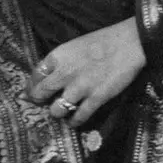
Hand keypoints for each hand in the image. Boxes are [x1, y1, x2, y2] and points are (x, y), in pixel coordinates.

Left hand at [26, 18, 145, 127]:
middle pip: (40, 94)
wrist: (129, 44)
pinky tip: (74, 121)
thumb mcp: (74, 46)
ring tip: (62, 112)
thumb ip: (60, 61)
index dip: (32, 86)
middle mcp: (64, 73)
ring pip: (56, 110)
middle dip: (39, 101)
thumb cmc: (103, 41)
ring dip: (57, 113)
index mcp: (58, 56)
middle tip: (43, 104)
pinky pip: (78, 117)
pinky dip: (74, 122)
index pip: (35, 75)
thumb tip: (48, 77)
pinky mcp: (95, 99)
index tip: (33, 92)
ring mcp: (79, 88)